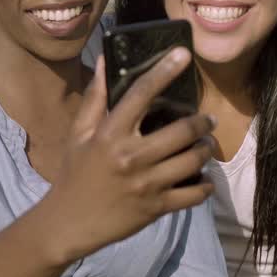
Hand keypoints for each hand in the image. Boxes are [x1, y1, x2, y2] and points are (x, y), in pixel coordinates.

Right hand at [37, 48, 215, 264]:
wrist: (69, 221)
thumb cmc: (75, 172)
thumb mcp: (78, 133)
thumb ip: (96, 97)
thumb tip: (105, 59)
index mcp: (110, 133)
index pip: (141, 93)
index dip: (164, 70)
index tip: (184, 54)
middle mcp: (131, 156)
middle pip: (181, 131)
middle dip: (201, 122)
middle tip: (207, 119)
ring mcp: (146, 183)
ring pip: (193, 160)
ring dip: (206, 149)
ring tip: (206, 145)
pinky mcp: (157, 207)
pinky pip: (194, 194)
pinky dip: (204, 185)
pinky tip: (202, 177)